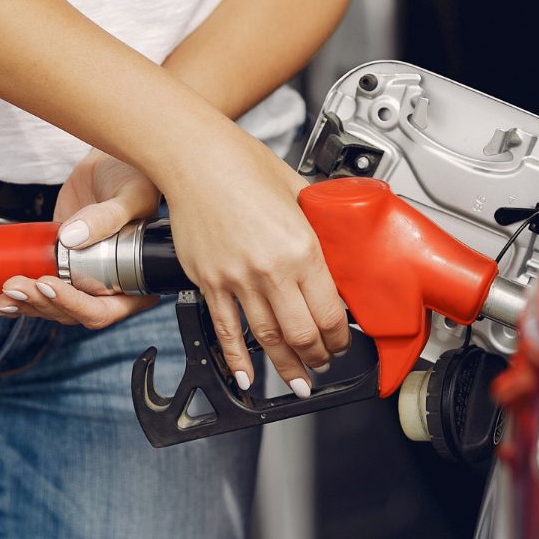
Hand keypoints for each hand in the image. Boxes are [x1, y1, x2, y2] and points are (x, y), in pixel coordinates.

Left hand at [0, 150, 159, 327]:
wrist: (109, 162)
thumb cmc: (134, 177)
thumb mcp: (131, 194)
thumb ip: (109, 217)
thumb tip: (72, 238)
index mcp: (136, 281)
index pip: (105, 309)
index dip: (74, 304)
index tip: (50, 284)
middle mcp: (110, 286)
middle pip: (72, 312)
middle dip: (42, 302)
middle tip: (17, 284)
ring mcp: (83, 278)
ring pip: (52, 307)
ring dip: (26, 304)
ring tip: (5, 292)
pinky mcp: (61, 267)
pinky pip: (41, 291)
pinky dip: (19, 300)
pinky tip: (0, 301)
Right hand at [162, 124, 349, 397]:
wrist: (195, 157)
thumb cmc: (244, 164)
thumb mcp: (299, 191)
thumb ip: (319, 223)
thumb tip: (336, 240)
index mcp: (301, 248)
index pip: (330, 312)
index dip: (341, 337)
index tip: (343, 341)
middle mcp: (271, 270)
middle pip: (302, 334)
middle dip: (318, 357)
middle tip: (324, 364)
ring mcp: (237, 280)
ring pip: (267, 339)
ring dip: (285, 366)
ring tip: (297, 381)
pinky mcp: (209, 282)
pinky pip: (226, 330)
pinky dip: (237, 359)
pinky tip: (246, 377)